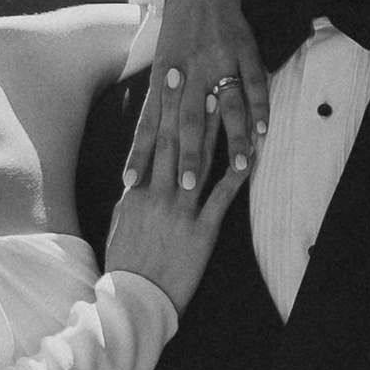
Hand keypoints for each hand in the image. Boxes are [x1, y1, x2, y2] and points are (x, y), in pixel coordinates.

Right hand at [106, 82, 251, 313]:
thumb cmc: (125, 264)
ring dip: (211, 128)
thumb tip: (134, 179)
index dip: (161, 108)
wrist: (136, 298)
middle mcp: (159, 194)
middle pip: (174, 140)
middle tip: (191, 71)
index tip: (167, 82)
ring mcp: (181, 210)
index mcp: (137, 191)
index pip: (151, 141)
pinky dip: (237, 173)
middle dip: (182, 103)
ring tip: (220, 97)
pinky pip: (223, 196)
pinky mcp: (203, 230)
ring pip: (199, 160)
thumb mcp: (119, 225)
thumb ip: (129, 199)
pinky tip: (250, 153)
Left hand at [126, 0, 267, 200]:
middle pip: (187, 119)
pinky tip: (263, 131)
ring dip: (234, 138)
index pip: (149, 122)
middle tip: (185, 187)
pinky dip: (260, 107)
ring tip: (240, 167)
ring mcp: (219, 60)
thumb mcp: (160, 65)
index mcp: (164, 76)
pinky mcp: (244, 50)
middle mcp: (190, 71)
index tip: (131, 184)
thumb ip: (158, 102)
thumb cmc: (176, 32)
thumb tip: (146, 145)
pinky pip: (254, 82)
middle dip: (187, 154)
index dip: (140, 153)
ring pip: (226, 105)